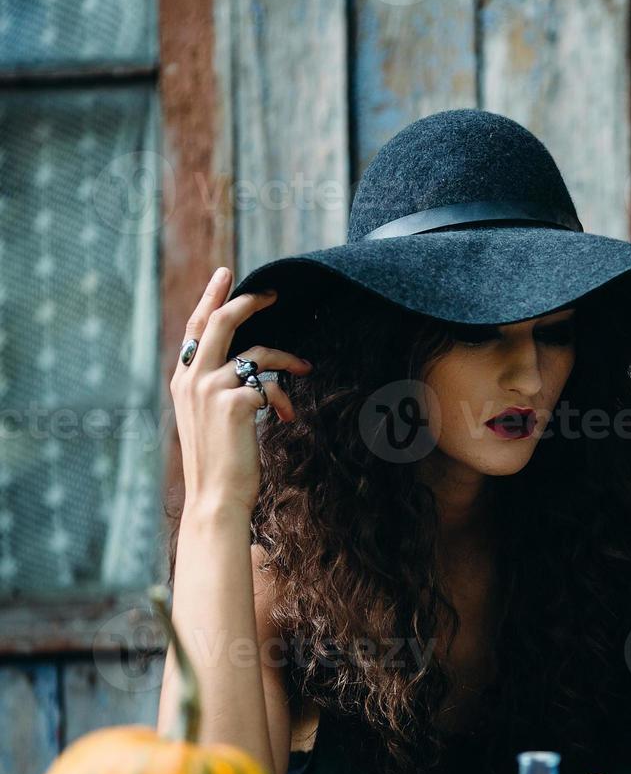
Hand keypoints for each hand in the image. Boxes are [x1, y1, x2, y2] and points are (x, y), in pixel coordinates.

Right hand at [170, 267, 312, 515]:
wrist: (216, 498)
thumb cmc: (221, 462)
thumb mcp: (211, 419)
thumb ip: (220, 388)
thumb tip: (250, 369)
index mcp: (182, 380)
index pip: (195, 328)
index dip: (210, 299)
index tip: (226, 275)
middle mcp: (190, 379)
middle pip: (219, 322)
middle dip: (247, 302)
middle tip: (274, 292)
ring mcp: (209, 389)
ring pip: (257, 353)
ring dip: (287, 359)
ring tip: (305, 368)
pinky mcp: (233, 403)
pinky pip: (270, 386)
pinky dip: (284, 400)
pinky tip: (287, 419)